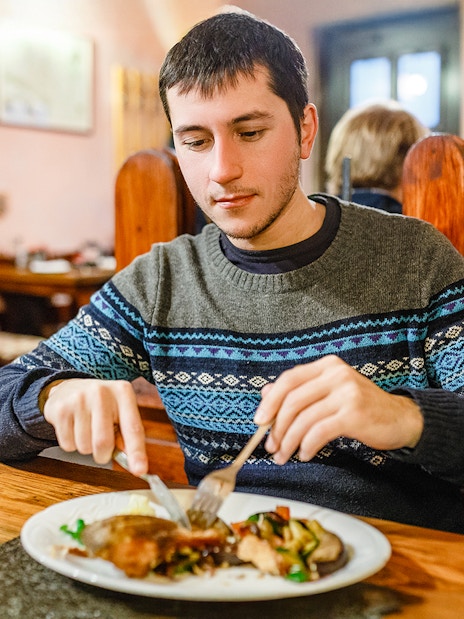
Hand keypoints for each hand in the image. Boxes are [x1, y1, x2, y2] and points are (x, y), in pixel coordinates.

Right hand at [42, 378, 147, 474]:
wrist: (69, 388)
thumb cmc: (101, 404)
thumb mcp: (119, 411)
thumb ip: (127, 435)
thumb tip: (134, 463)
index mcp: (123, 392)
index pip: (132, 428)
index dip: (136, 452)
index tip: (140, 470)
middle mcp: (101, 392)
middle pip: (103, 442)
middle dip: (103, 454)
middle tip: (102, 448)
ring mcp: (79, 399)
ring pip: (84, 446)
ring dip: (86, 448)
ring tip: (86, 430)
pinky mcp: (60, 409)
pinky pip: (68, 444)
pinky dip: (72, 444)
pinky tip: (73, 428)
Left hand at [254, 355, 422, 464]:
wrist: (400, 418)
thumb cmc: (361, 407)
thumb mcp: (329, 393)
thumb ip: (300, 391)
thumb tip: (266, 393)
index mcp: (327, 366)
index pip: (288, 379)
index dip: (270, 401)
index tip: (259, 421)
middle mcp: (336, 374)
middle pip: (292, 400)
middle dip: (277, 427)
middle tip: (271, 446)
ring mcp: (346, 392)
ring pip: (304, 418)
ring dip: (290, 441)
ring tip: (285, 455)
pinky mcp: (354, 413)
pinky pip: (319, 431)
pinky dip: (307, 445)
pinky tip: (305, 454)